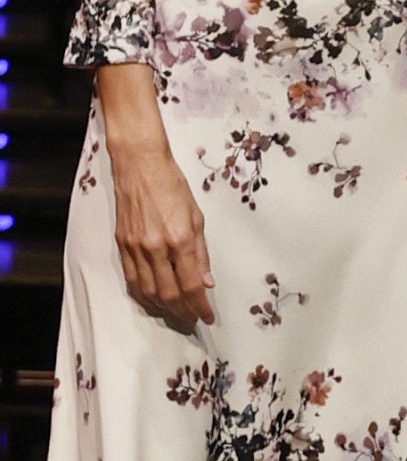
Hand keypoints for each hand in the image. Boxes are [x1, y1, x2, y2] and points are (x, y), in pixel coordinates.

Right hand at [110, 145, 214, 326]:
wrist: (140, 165)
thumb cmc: (172, 185)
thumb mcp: (196, 215)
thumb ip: (200, 252)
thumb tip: (206, 282)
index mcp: (180, 238)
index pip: (191, 284)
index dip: (200, 305)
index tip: (207, 316)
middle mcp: (156, 247)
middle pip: (170, 294)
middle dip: (184, 311)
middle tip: (193, 318)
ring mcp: (136, 248)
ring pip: (149, 292)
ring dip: (165, 308)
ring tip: (178, 313)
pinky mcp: (122, 245)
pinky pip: (132, 280)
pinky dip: (144, 296)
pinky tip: (155, 300)